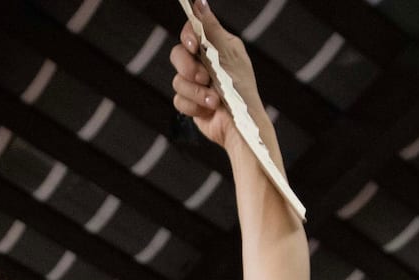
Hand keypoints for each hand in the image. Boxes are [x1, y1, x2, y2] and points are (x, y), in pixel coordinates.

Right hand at [169, 2, 260, 153]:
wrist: (241, 127)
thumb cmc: (241, 90)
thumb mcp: (227, 55)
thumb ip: (211, 29)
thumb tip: (199, 2)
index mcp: (218, 47)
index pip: (192, 32)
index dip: (188, 37)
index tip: (193, 45)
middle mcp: (206, 63)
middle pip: (178, 55)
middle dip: (188, 68)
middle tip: (203, 77)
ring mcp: (197, 84)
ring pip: (177, 81)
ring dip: (195, 92)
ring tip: (214, 99)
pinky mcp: (192, 103)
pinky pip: (178, 100)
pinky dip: (193, 106)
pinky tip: (209, 110)